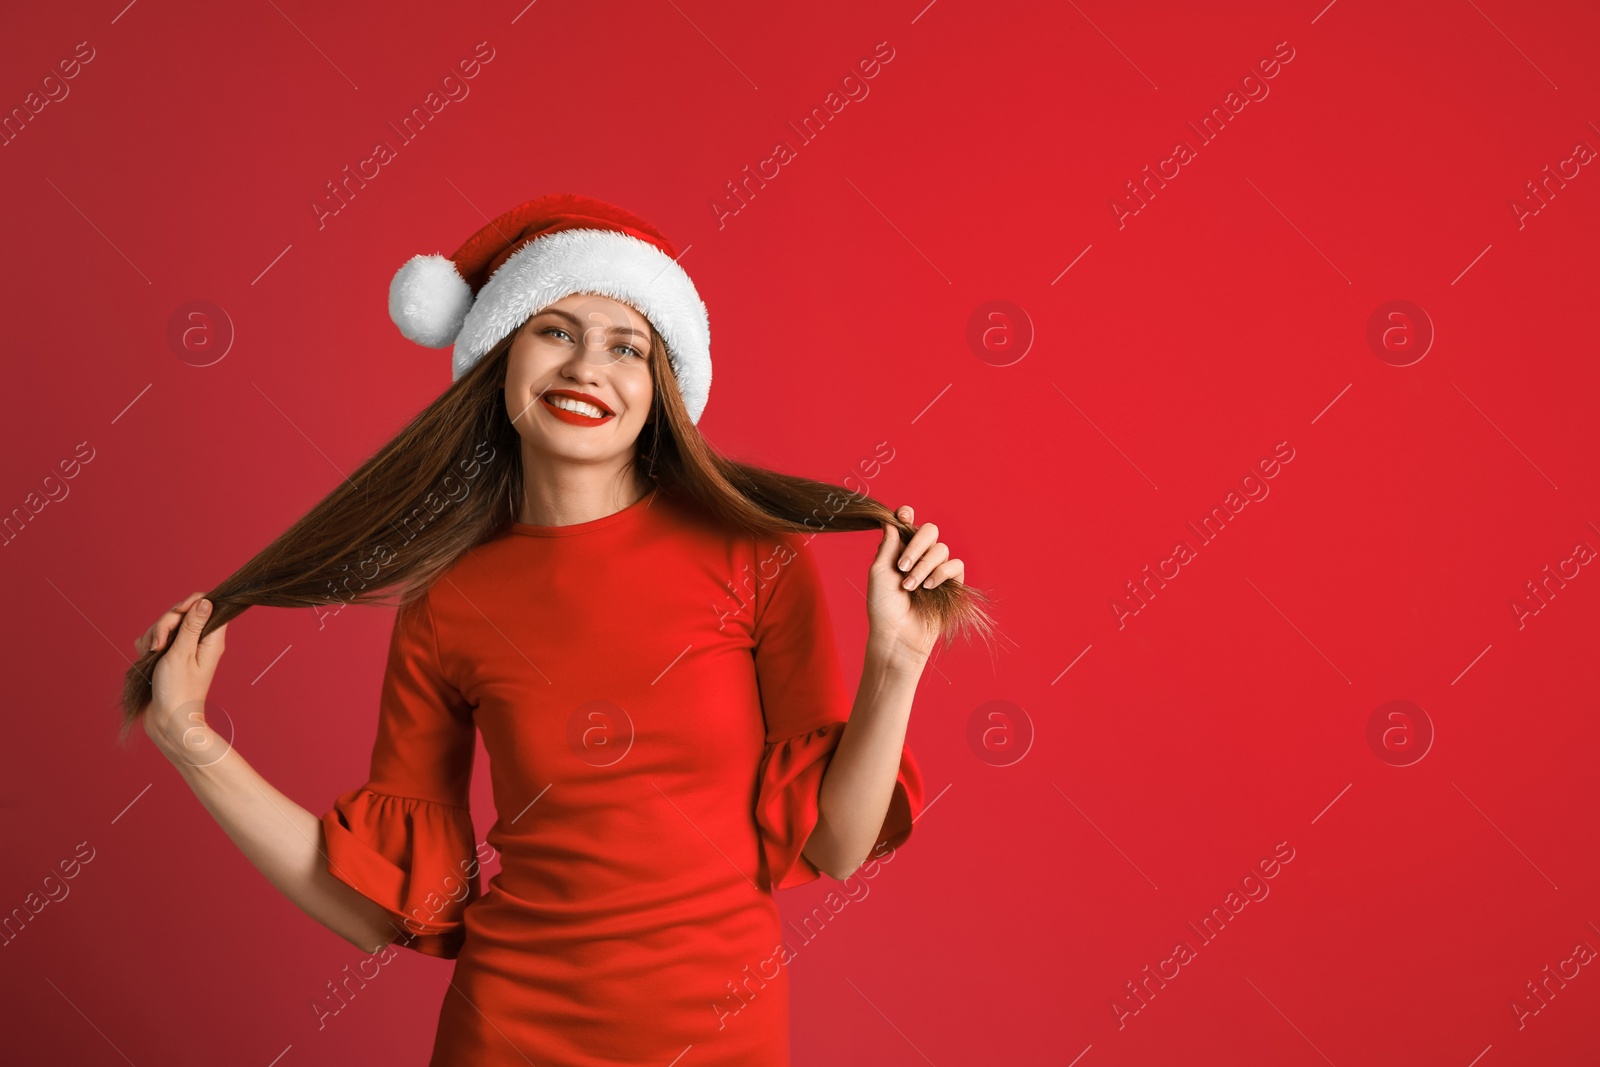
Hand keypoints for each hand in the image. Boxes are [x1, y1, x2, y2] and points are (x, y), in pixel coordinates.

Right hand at [140, 593, 228, 761]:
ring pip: (166, 627)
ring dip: (154, 636)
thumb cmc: (178, 690)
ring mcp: (184, 648)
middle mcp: (200, 641)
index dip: (190, 604)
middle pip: (181, 614)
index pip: (207, 605)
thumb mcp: (182, 653)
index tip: (177, 613)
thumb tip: (206, 601)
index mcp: (211, 639)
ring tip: (153, 655)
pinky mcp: (169, 656)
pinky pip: (156, 640)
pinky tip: (147, 658)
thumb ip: (192, 625)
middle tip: (160, 645)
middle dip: (165, 624)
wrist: (167, 720)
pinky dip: (149, 646)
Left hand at [867, 504, 963, 671]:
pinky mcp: (952, 584)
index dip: (907, 515)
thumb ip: (888, 545)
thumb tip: (890, 520)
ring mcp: (936, 570)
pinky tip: (929, 587)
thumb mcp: (879, 572)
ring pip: (941, 549)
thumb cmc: (883, 606)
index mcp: (900, 551)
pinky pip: (955, 565)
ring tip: (910, 586)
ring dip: (924, 566)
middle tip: (902, 566)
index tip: (903, 514)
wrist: (897, 634)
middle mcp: (920, 557)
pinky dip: (941, 573)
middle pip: (930, 531)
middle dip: (916, 545)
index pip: (908, 525)